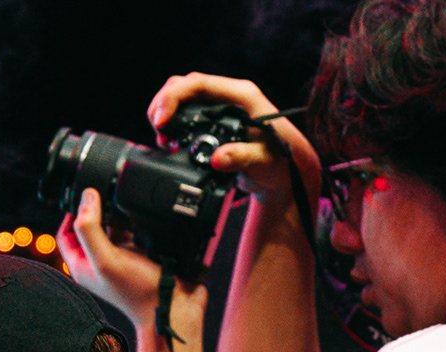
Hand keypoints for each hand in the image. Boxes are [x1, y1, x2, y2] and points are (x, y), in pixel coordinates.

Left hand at [57, 188, 163, 325]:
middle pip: (88, 227)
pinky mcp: (137, 253)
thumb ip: (90, 228)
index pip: (65, 233)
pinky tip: (139, 214)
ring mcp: (118, 257)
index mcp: (82, 265)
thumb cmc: (139, 290)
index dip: (70, 213)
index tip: (86, 197)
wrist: (173, 304)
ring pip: (111, 226)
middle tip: (106, 193)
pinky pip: (130, 230)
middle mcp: (98, 261)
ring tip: (123, 202)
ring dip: (116, 213)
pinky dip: (133, 220)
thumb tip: (87, 196)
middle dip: (96, 210)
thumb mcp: (106, 259)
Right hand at [147, 73, 318, 206]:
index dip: (174, 98)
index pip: (200, 84)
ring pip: (183, 100)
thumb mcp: (264, 160)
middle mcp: (228, 97)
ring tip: (163, 141)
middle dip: (163, 105)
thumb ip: (242, 157)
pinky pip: (186, 116)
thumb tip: (218, 159)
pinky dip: (172, 127)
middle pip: (186, 86)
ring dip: (166, 116)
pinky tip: (169, 144)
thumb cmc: (282, 162)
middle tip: (158, 133)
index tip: (161, 121)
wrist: (287, 174)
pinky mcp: (213, 124)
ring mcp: (219, 110)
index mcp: (242, 96)